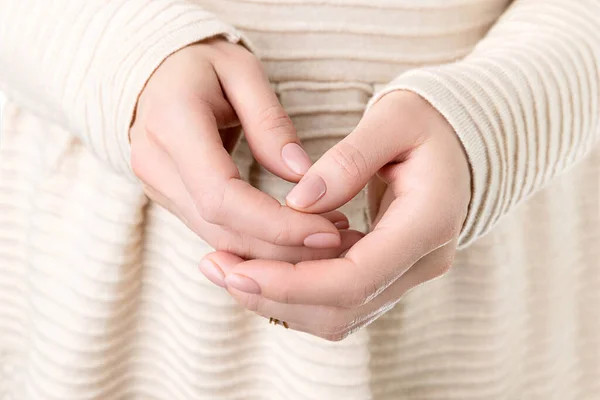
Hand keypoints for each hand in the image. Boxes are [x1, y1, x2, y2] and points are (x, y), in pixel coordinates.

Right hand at [130, 39, 362, 262]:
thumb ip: (270, 123)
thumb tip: (302, 176)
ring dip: (273, 249)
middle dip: (282, 244)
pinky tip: (293, 235)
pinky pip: (212, 230)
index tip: (324, 230)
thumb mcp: (241, 70)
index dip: (274, 224)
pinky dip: (255, 239)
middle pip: (221, 227)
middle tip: (337, 239)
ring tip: (326, 237)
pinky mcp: (167, 196)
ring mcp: (156, 184)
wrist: (153, 71)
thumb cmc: (200, 62)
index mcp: (172, 124)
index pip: (221, 197)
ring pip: (216, 238)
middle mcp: (155, 163)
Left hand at [200, 90, 470, 339]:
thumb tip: (298, 202)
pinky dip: (295, 292)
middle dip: (274, 296)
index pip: (356, 278)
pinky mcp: (389, 273)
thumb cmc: (429, 122)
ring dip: (279, 300)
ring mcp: (407, 273)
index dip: (293, 283)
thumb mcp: (395, 119)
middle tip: (216, 267)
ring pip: (337, 315)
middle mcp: (422, 262)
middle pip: (341, 308)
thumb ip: (349, 159)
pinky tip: (258, 266)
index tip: (238, 269)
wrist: (459, 144)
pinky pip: (339, 300)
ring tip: (225, 267)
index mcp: (428, 224)